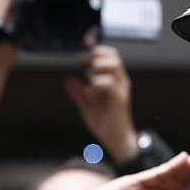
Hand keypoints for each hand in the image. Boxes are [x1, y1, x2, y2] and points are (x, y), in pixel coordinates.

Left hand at [64, 46, 137, 162]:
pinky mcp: (119, 99)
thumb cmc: (105, 123)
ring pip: (112, 65)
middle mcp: (120, 81)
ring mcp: (120, 89)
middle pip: (113, 55)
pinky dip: (95, 85)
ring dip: (96, 70)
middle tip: (84, 67)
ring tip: (90, 82)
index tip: (82, 50)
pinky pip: (108, 83)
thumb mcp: (87, 105)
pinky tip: (91, 95)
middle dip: (95, 57)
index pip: (109, 55)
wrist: (116, 140)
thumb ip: (78, 92)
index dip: (95, 48)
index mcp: (114, 80)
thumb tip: (68, 79)